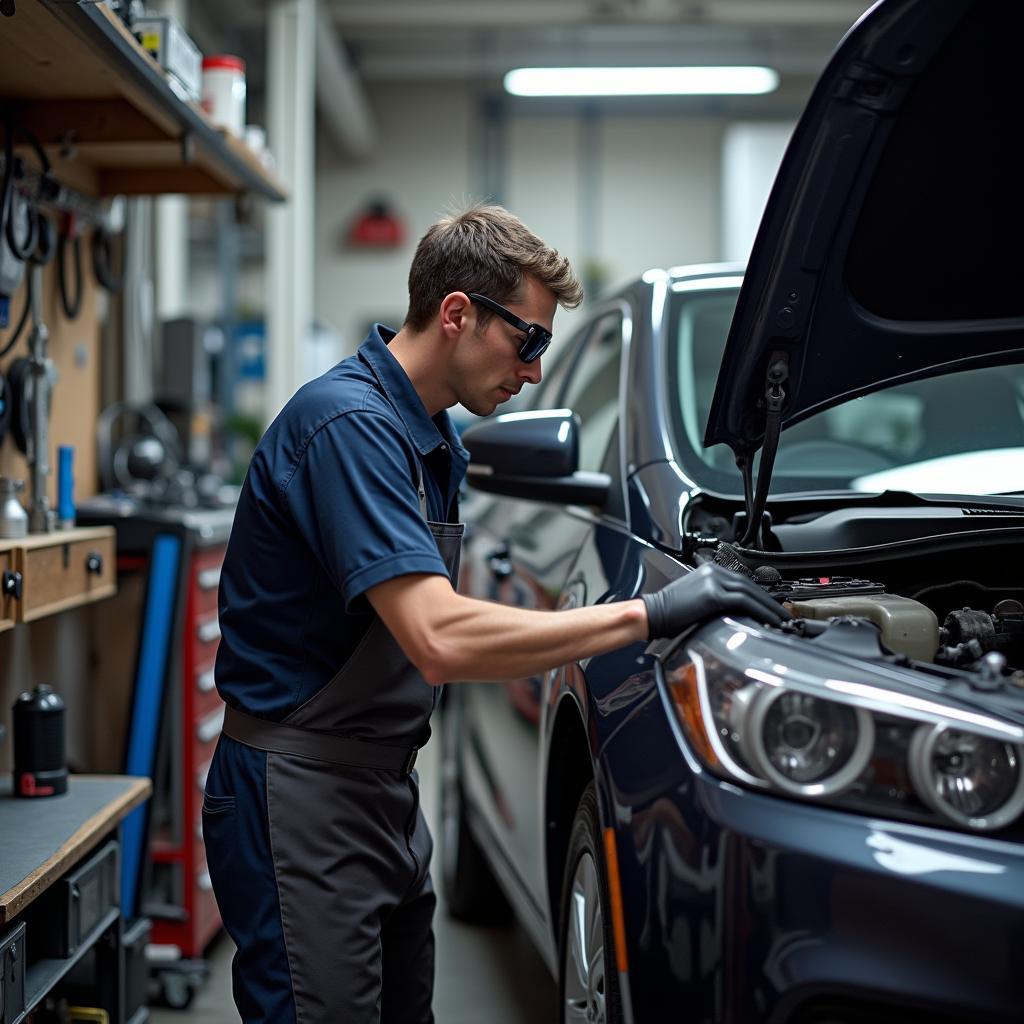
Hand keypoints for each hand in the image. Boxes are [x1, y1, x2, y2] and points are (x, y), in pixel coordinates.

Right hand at [642, 563, 790, 638]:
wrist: (651, 615)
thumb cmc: (669, 613)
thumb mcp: (695, 599)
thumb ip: (716, 599)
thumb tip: (737, 612)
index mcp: (708, 570)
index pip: (742, 581)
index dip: (761, 595)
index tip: (773, 608)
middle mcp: (712, 572)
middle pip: (750, 585)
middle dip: (770, 601)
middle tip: (786, 615)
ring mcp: (713, 581)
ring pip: (750, 592)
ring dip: (770, 608)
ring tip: (783, 620)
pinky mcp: (712, 595)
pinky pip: (744, 602)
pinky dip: (761, 611)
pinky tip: (770, 620)